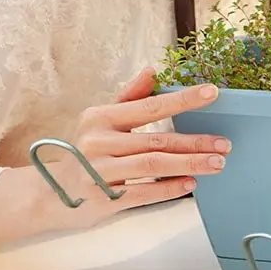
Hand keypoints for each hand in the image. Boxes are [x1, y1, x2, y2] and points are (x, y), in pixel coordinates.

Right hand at [0, 67, 225, 249]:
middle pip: (157, 140)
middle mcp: (99, 143)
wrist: (46, 194)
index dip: (183, 100)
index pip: (150, 106)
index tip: (212, 93)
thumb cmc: (81, 152)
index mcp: (101, 118)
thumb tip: (153, 70)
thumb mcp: (99, 121)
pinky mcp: (102, 199)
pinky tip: (190, 185)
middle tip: (224, 144)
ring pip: (153, 165)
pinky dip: (168, 188)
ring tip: (216, 164)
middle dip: (195, 142)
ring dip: (189, 164)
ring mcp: (99, 172)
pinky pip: (142, 192)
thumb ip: (129, 97)